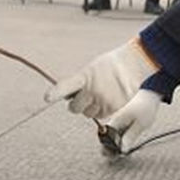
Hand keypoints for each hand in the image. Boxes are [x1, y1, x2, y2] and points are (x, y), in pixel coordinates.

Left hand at [44, 38, 158, 118]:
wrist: (133, 63)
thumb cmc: (111, 64)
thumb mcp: (91, 69)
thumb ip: (81, 82)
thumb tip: (70, 96)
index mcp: (85, 77)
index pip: (66, 86)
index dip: (55, 93)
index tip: (47, 98)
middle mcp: (92, 89)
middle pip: (75, 108)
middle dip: (76, 105)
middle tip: (81, 98)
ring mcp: (103, 99)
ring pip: (88, 114)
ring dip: (90, 108)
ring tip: (99, 95)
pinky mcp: (113, 107)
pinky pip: (101, 116)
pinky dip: (102, 110)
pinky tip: (107, 99)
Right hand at [105, 89, 161, 153]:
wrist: (150, 95)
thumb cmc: (146, 108)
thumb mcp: (140, 125)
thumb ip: (130, 137)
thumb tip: (122, 149)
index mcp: (117, 120)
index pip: (106, 136)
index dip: (107, 147)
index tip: (113, 155)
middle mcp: (115, 121)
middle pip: (106, 137)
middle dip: (108, 147)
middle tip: (115, 157)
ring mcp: (119, 121)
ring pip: (112, 136)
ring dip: (114, 145)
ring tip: (119, 154)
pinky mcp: (124, 122)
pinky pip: (118, 133)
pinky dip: (119, 140)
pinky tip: (123, 146)